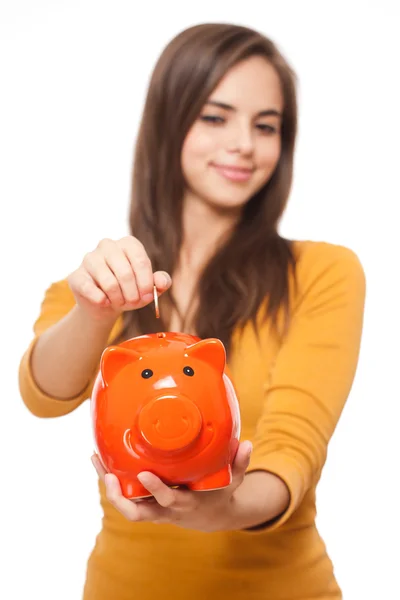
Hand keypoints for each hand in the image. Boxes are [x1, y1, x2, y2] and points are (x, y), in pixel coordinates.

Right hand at [67, 236, 170, 320]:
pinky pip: (89, 288)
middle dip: (133, 294)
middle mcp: (107, 245)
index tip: (147, 297)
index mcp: (128, 243)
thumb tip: (162, 282)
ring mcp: (89, 258)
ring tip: (120, 302)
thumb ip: (161, 282)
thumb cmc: (130, 290)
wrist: (105, 304)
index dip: (146, 283)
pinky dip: (100, 300)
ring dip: (118, 299)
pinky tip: (105, 302)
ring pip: (109, 283)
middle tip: (133, 303)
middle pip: (125, 273)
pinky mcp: (76, 275)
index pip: (140, 260)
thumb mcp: (149, 287)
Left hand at [91, 441, 252, 532]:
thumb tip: (247, 444)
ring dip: (108, 485)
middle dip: (119, 497)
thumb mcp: (233, 480)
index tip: (143, 473)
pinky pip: (124, 495)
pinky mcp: (146, 501)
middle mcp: (165, 509)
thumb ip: (238, 463)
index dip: (155, 490)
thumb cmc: (220, 493)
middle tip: (108, 476)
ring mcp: (154, 508)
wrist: (211, 515)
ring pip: (125, 505)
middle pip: (136, 513)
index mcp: (185, 503)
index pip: (168, 500)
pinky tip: (101, 458)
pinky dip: (111, 479)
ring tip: (96, 460)